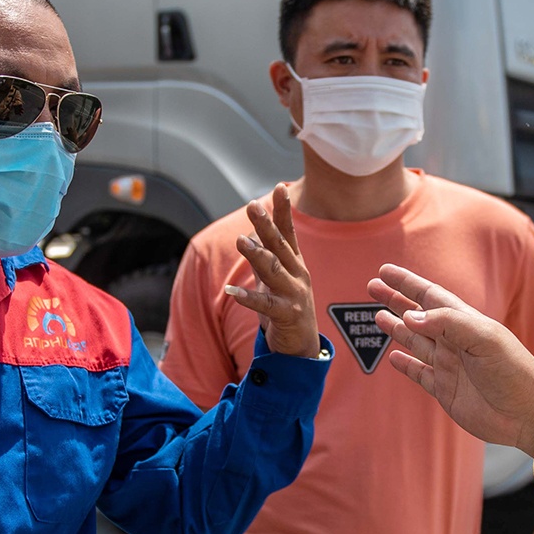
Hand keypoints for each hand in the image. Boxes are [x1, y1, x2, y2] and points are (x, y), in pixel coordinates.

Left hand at [226, 183, 318, 358]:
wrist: (301, 347)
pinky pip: (265, 304)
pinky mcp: (287, 315)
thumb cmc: (286, 308)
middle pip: (280, 245)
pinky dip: (248, 298)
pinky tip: (232, 292)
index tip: (281, 187)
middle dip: (267, 224)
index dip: (284, 210)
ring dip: (256, 254)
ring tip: (240, 240)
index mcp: (295, 264)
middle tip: (253, 205)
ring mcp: (295, 294)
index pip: (288, 232)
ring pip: (274, 270)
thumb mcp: (275, 279)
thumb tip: (249, 234)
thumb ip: (265, 256)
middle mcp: (298, 275)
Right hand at [368, 265, 533, 454]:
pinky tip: (393, 357)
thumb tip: (410, 315)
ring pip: (415, 341)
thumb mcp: (484, 339)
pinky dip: (405, 365)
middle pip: (417, 315)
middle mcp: (454, 341)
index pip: (430, 296)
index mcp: (465, 322)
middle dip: (395, 301)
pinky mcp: (445, 390)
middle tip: (372, 287)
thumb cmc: (515, 372)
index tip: (385, 272)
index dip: (407, 283)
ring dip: (396, 328)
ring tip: (377, 316)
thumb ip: (447, 324)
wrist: (529, 414)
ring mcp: (449, 366)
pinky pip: (419, 373)